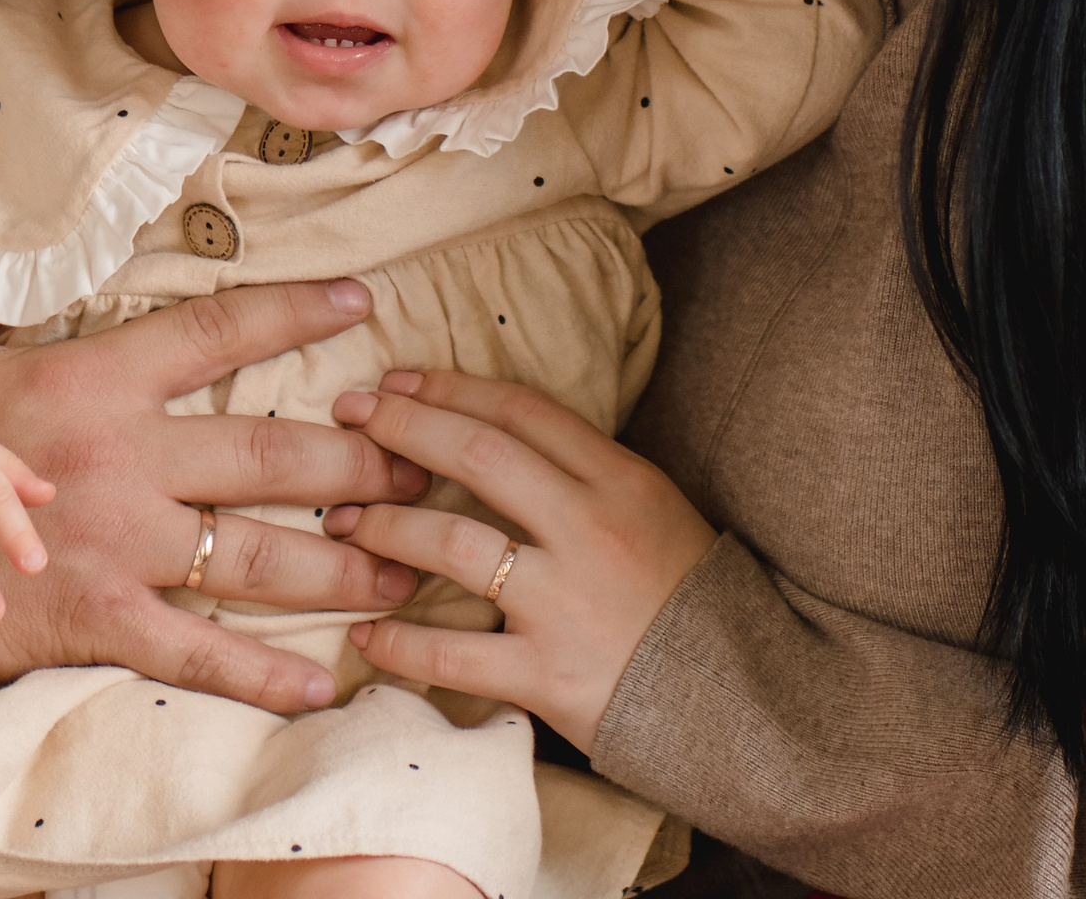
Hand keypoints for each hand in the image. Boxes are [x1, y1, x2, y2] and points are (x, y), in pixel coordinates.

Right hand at [0, 279, 430, 713]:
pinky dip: (265, 674)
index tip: (363, 305)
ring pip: (258, 554)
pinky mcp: (100, 617)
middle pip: (272, 454)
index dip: (296, 312)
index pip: (219, 330)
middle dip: (361, 465)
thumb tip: (35, 250)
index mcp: (102, 377)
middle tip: (424, 470)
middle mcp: (124, 455)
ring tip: (406, 565)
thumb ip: (29, 304)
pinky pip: (200, 652)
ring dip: (342, 564)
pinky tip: (325, 682)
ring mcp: (117, 541)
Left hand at [323, 369, 716, 752]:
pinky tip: (363, 634)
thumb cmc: (689, 602)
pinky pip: (453, 654)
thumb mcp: (654, 511)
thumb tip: (492, 434)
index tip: (396, 380)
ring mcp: (566, 602)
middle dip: (402, 427)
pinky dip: (398, 642)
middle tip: (349, 417)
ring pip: (451, 542)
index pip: (522, 411)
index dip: (451, 388)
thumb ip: (582, 475)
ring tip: (340, 522)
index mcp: (620, 480)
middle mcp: (589, 529)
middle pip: (478, 454)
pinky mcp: (548, 674)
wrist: (744, 705)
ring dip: (383, 526)